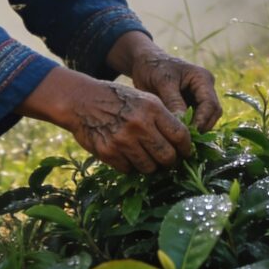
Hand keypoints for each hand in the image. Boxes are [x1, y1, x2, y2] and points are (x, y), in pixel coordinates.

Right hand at [19, 66, 193, 173]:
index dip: (186, 147)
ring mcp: (123, 140)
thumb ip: (163, 117)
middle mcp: (139, 125)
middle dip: (170, 161)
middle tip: (168, 159)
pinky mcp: (109, 153)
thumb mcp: (144, 99)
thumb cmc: (118, 99)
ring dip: (151, 166)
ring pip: (150, 167)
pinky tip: (127, 155)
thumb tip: (183, 141)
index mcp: (152, 108)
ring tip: (147, 157)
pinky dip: (131, 166)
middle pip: (167, 156)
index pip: (180, 135)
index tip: (185, 151)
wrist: (82, 100)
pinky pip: (129, 170)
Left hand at [107, 32, 222, 131]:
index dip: (201, 121)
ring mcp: (200, 97)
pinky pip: (195, 120)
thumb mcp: (163, 82)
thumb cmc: (153, 67)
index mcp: (202, 78)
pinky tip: (177, 137)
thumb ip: (173, 101)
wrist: (144, 62)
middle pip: (213, 114)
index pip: (210, 104)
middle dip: (201, 128)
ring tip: (180, 141)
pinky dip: (189, 129)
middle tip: (184, 141)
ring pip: (206, 119)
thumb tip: (182, 125)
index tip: (187, 134)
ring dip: (196, 130)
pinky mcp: (191, 105)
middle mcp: (205, 88)